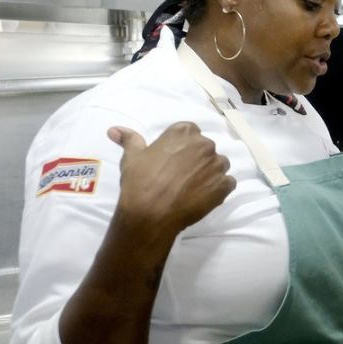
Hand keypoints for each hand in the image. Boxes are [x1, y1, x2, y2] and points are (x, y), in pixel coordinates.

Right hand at [108, 122, 235, 233]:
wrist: (150, 213)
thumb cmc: (140, 182)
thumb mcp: (132, 157)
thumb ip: (130, 139)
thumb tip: (115, 130)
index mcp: (184, 132)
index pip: (190, 132)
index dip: (183, 147)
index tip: (174, 159)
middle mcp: (205, 144)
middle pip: (206, 149)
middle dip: (197, 160)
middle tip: (181, 176)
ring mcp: (217, 165)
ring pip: (219, 165)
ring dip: (210, 173)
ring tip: (193, 187)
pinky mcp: (224, 185)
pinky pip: (228, 183)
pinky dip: (219, 189)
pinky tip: (204, 196)